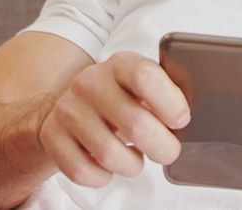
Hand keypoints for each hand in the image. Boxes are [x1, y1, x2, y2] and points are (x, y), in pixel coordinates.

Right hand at [38, 51, 190, 185]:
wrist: (70, 107)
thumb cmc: (121, 99)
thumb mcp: (142, 87)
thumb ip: (167, 95)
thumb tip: (190, 121)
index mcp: (121, 64)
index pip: (147, 77)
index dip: (170, 104)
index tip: (180, 121)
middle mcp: (91, 82)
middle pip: (136, 123)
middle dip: (162, 147)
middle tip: (167, 151)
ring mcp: (68, 109)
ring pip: (110, 155)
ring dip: (132, 166)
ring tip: (134, 158)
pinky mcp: (51, 135)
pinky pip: (83, 171)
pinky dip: (103, 177)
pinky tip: (108, 165)